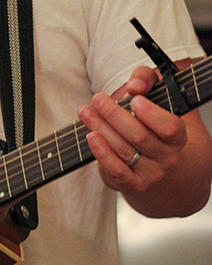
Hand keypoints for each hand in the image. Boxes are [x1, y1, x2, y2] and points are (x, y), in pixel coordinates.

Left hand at [77, 65, 187, 196]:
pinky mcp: (133, 184)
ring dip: (101, 128)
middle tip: (98, 99)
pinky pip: (116, 171)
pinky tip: (91, 136)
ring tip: (86, 112)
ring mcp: (151, 174)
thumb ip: (146, 80)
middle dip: (114, 115)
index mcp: (177, 137)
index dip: (151, 113)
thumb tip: (135, 85)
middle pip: (139, 136)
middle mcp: (167, 157)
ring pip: (123, 150)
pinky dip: (102, 154)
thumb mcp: (153, 95)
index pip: (170, 127)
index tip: (133, 98)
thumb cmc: (150, 124)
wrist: (155, 164)